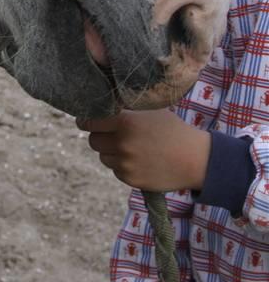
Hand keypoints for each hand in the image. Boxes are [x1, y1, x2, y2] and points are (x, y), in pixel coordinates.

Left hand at [76, 108, 211, 191]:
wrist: (195, 158)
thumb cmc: (172, 128)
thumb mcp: (149, 110)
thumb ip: (124, 108)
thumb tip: (99, 102)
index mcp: (125, 121)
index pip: (89, 121)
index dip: (87, 120)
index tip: (88, 119)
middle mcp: (122, 143)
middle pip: (93, 141)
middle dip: (100, 136)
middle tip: (113, 133)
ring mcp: (126, 164)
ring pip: (104, 156)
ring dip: (111, 151)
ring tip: (131, 146)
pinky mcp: (131, 180)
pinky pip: (116, 170)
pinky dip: (122, 165)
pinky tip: (139, 159)